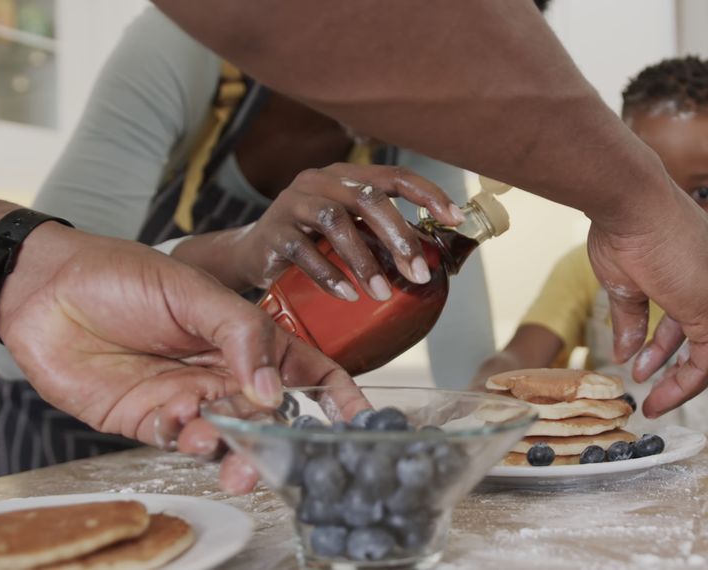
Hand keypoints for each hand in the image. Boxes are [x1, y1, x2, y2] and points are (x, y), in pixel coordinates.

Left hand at [0, 223, 367, 488]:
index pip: (306, 369)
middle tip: (279, 452)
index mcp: (248, 336)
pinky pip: (184, 442)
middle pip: (272, 416)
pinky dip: (192, 442)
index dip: (338, 395)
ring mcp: (191, 399)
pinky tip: (185, 425)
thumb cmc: (121, 274)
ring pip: (232, 439)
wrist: (44, 289)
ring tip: (235, 459)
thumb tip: (272, 389)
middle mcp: (226, 373)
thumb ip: (241, 335)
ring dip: (239, 453)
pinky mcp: (152, 422)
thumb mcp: (193, 290)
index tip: (359, 419)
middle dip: (281, 438)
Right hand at [228, 163, 463, 298]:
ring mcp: (293, 203)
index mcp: (347, 176)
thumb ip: (380, 236)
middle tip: (418, 273)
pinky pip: (303, 251)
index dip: (428, 194)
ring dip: (364, 261)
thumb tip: (429, 263)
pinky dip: (329, 275)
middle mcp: (320, 182)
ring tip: (382, 293)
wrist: (252, 255)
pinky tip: (348, 295)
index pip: (394, 176)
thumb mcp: (349, 232)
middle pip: (367, 198)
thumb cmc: (312, 243)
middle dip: (398, 237)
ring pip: (336, 222)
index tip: (454, 219)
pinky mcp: (273, 231)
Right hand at [586, 182, 707, 417]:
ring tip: (652, 398)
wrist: (629, 197)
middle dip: (681, 368)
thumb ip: (632, 319)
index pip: (703, 316)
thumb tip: (624, 352)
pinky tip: (655, 389)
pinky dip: (686, 380)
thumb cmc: (624, 225)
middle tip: (651, 384)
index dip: (672, 346)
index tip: (644, 363)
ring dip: (683, 380)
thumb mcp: (627, 281)